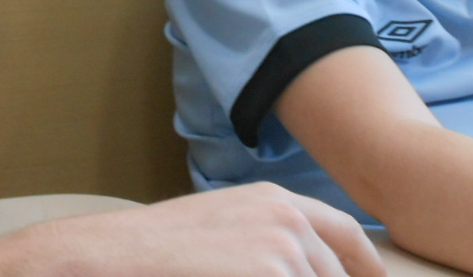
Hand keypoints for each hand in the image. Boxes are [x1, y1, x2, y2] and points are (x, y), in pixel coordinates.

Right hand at [0, 182, 384, 276]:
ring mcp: (284, 248)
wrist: (106, 254)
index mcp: (277, 202)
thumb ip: (267, 244)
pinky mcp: (272, 274)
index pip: (350, 240)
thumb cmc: (155, 250)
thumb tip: (300, 265)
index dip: (366, 270)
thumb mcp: (220, 233)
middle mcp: (290, 219)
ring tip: (219, 272)